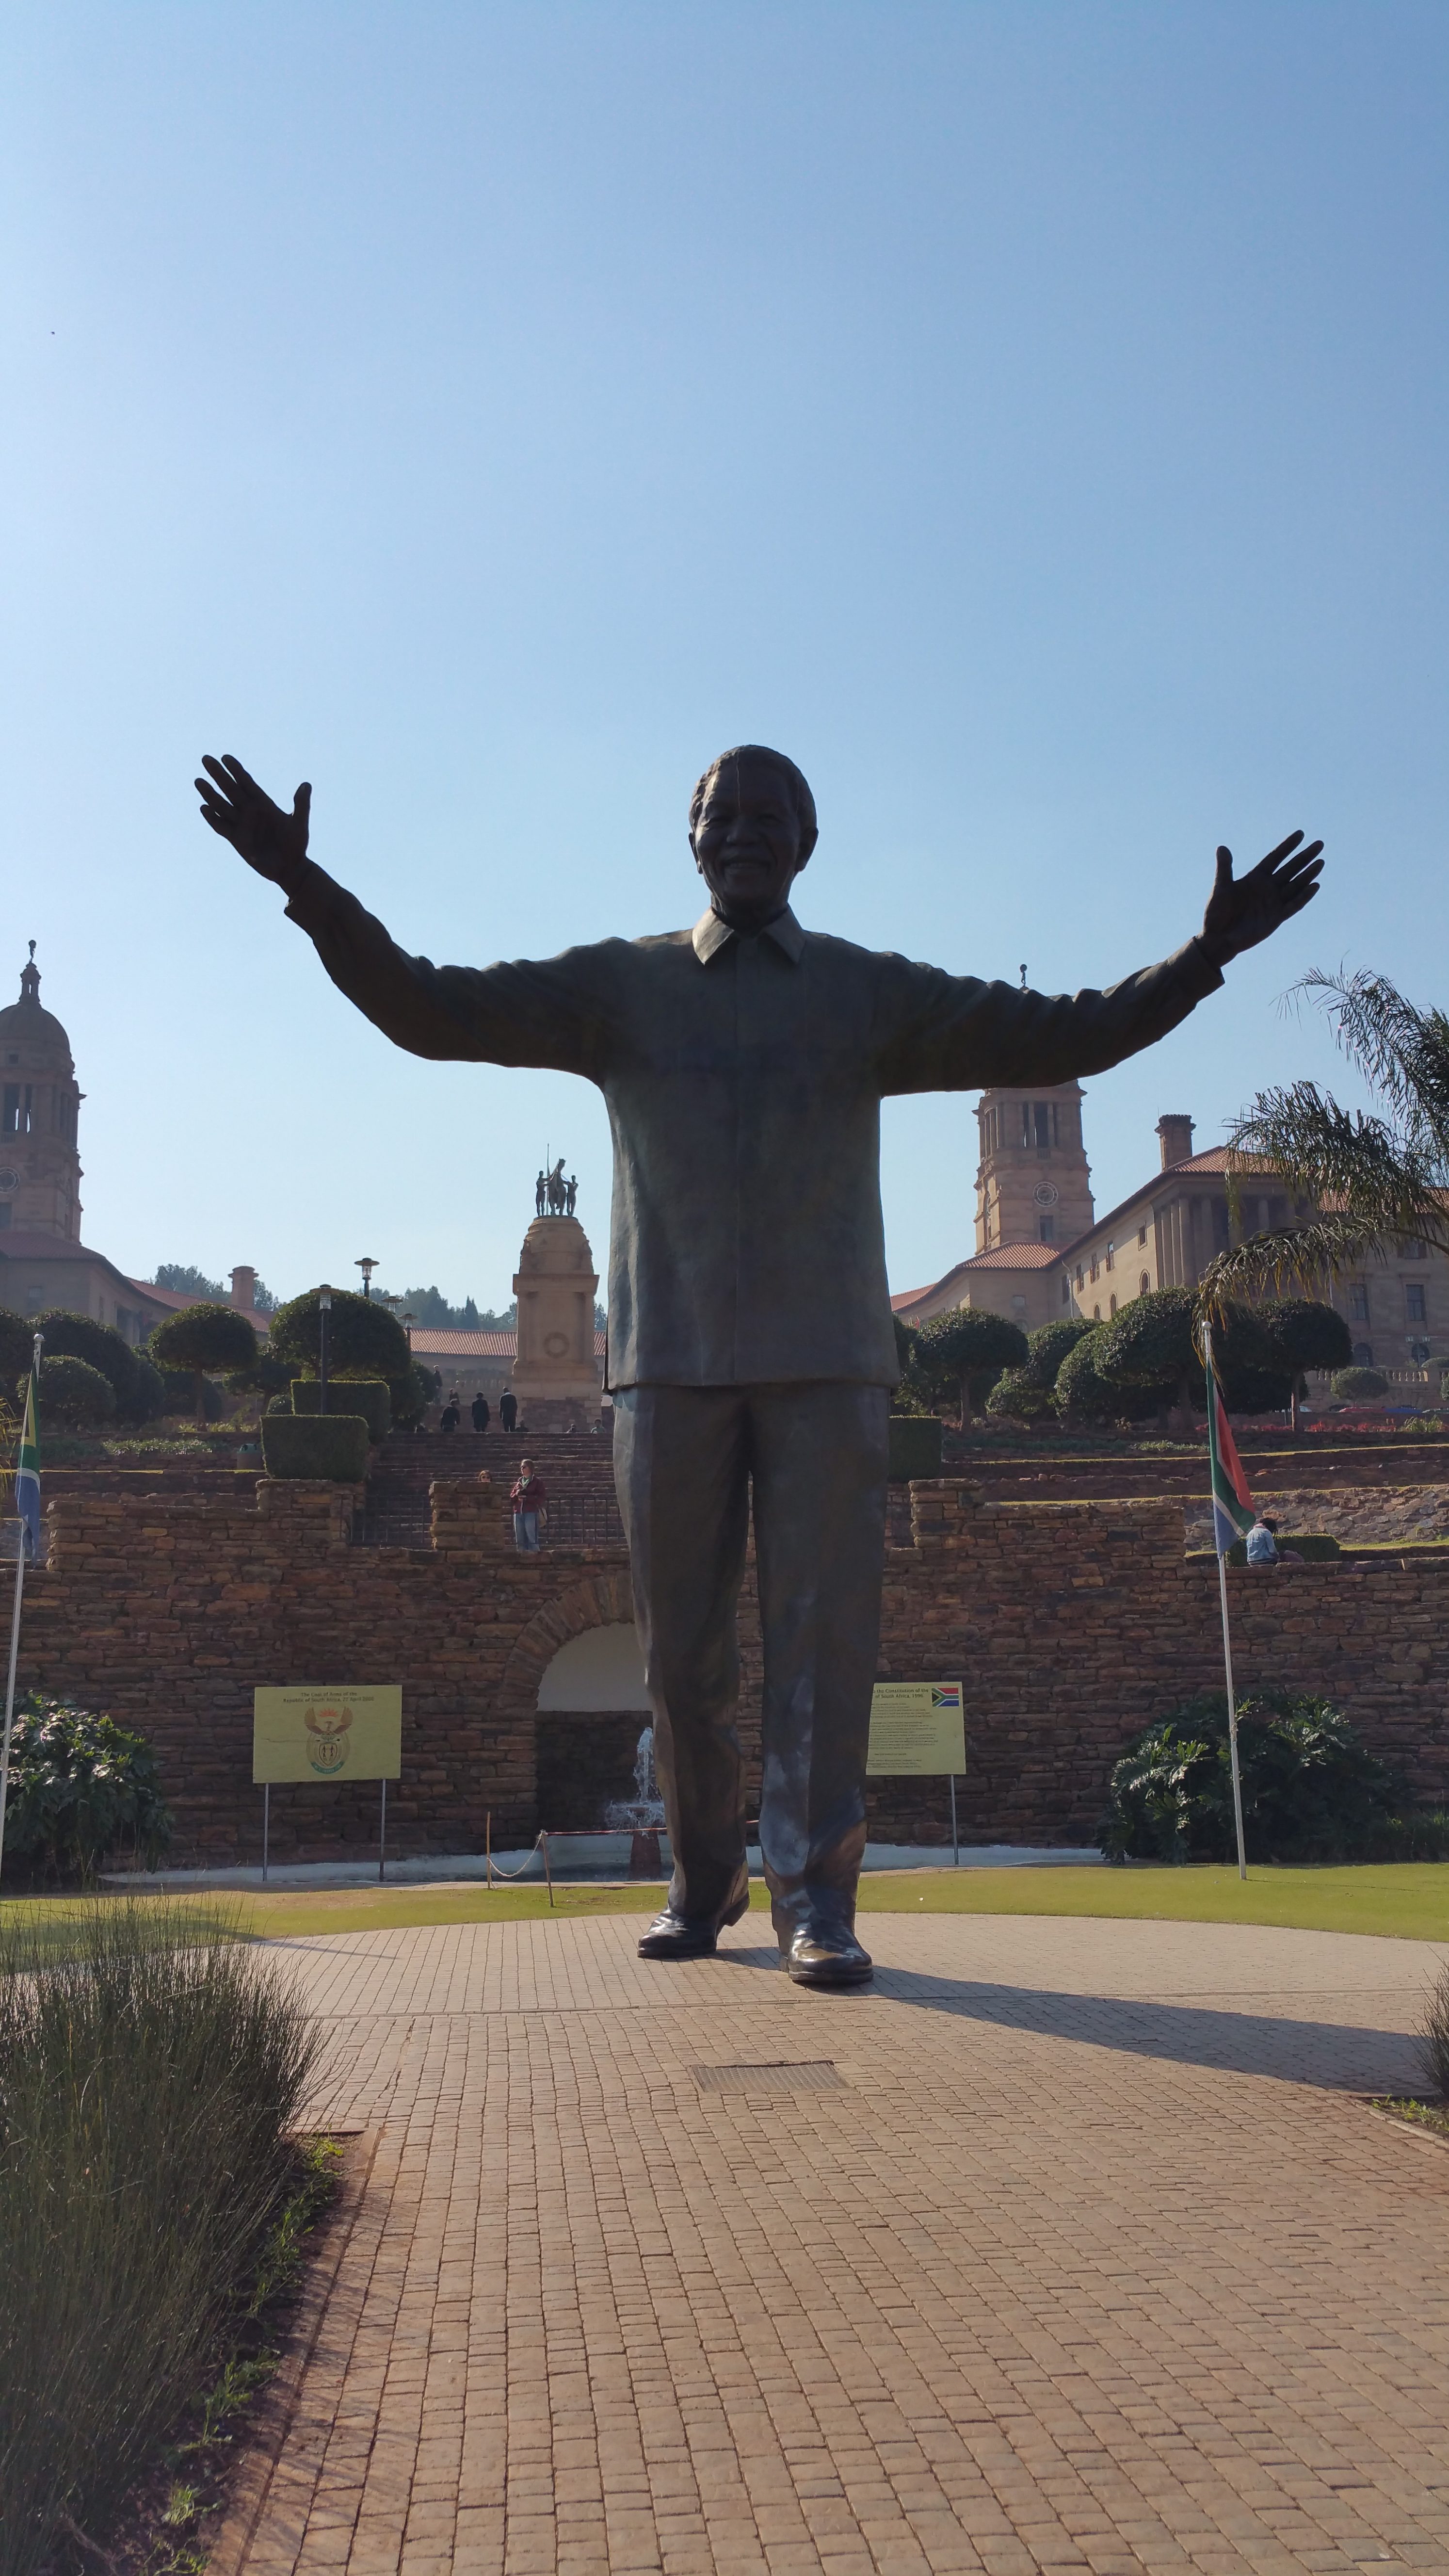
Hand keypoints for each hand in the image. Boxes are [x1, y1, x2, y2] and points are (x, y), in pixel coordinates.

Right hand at [195, 754, 311, 887]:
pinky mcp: (236, 839)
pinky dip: (212, 818)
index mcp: (264, 803)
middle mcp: (250, 811)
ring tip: (199, 780)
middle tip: (205, 758)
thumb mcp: (299, 824)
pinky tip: (204, 808)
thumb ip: (301, 805)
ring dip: (210, 793)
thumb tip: (306, 784)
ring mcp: (242, 824)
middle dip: (218, 774)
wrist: (290, 869)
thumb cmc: (297, 845)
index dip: (236, 770)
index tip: (225, 757)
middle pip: (230, 788)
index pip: (246, 782)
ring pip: (222, 805)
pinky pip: (221, 826)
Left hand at [1198, 831, 1323, 966]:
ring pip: (1295, 885)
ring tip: (1320, 862)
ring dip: (1307, 874)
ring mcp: (1273, 902)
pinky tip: (1315, 886)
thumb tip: (1221, 847)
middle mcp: (1267, 888)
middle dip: (1304, 857)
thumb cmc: (1216, 913)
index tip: (1301, 834)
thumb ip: (1224, 868)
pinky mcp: (1276, 918)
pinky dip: (1304, 896)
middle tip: (1319, 844)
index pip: (1275, 858)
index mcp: (1255, 878)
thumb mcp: (1220, 888)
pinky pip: (1293, 905)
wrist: (1218, 938)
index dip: (1287, 846)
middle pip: (1290, 869)